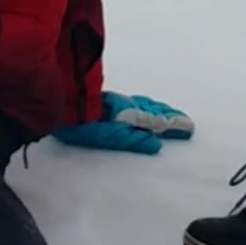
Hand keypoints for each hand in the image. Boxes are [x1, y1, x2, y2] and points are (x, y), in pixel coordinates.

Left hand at [51, 92, 193, 154]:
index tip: (189, 128)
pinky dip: (146, 104)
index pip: (157, 119)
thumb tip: (156, 144)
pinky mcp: (106, 100)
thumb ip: (132, 139)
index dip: (173, 124)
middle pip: (153, 109)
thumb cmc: (80, 123)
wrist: (56, 104)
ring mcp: (116, 101)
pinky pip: (134, 101)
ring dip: (160, 109)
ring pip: (144, 104)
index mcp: (130, 113)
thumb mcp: (108, 136)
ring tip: (171, 114)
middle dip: (170, 116)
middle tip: (186, 122)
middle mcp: (126, 104)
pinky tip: (144, 105)